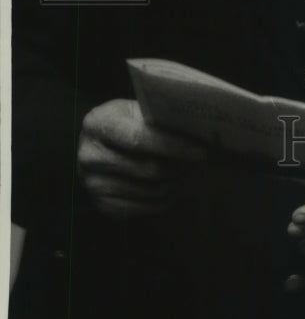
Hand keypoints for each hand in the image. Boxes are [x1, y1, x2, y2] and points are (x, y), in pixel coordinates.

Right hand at [77, 99, 205, 217]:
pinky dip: (163, 200)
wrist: (103, 140)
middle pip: (145, 169)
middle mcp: (89, 155)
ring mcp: (92, 183)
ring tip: (192, 173)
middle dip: (179, 167)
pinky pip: (141, 208)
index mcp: (97, 123)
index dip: (172, 146)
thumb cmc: (129, 120)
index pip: (138, 139)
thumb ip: (160, 119)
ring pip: (147, 191)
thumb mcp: (139, 110)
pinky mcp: (100, 204)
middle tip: (201, 164)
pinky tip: (175, 188)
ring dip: (175, 184)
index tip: (200, 150)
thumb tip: (201, 131)